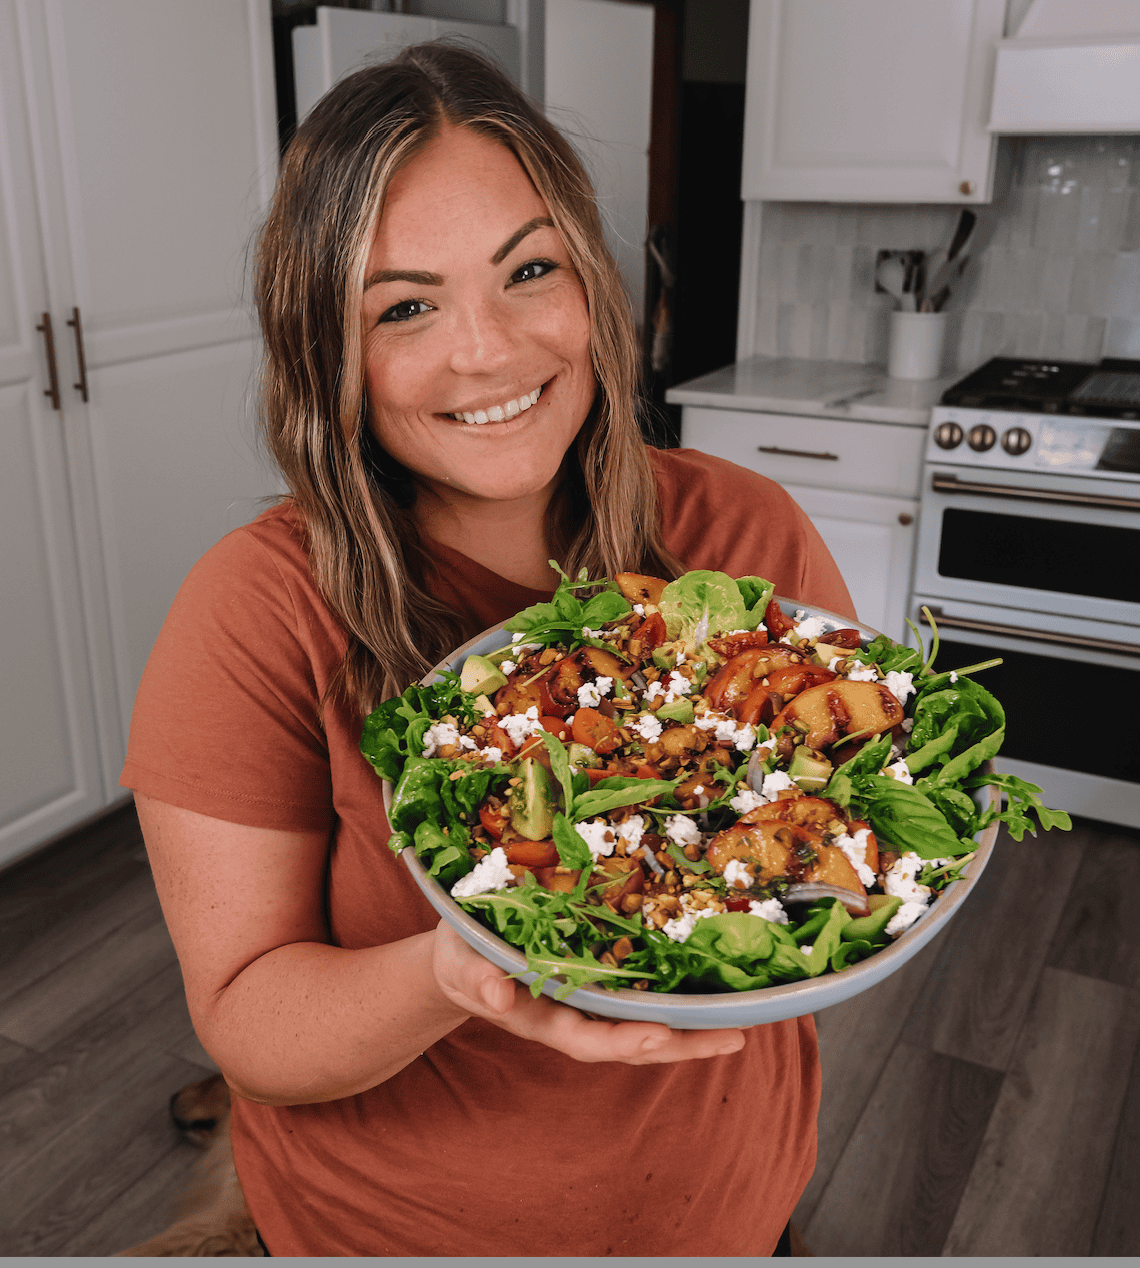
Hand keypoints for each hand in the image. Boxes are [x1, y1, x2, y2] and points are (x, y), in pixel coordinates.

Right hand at [431, 920, 745, 1064]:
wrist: (463, 955)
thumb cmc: (462, 957)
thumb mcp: (462, 963)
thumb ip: (478, 980)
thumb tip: (500, 997)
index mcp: (542, 1017)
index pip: (587, 1039)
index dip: (624, 1041)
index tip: (661, 1037)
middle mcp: (575, 1017)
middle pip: (632, 1042)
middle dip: (681, 1045)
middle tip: (731, 1039)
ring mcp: (590, 1003)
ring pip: (645, 1024)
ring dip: (691, 1031)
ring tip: (741, 1028)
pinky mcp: (600, 982)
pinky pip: (642, 998)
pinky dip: (678, 1001)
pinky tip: (714, 994)